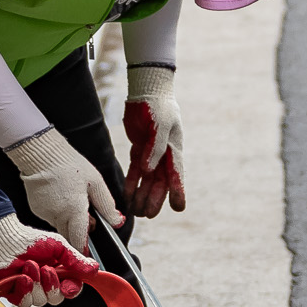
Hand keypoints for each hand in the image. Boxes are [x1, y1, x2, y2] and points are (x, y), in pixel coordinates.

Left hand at [0, 213, 100, 306]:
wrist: (6, 240)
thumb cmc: (30, 240)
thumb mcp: (59, 246)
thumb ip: (76, 260)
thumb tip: (94, 268)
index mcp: (60, 273)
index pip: (71, 289)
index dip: (71, 289)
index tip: (67, 285)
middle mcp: (46, 283)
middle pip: (56, 298)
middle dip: (51, 285)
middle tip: (46, 269)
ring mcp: (31, 289)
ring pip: (40, 300)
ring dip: (35, 284)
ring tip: (29, 265)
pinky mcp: (16, 293)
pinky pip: (24, 302)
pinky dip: (24, 290)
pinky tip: (22, 277)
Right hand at [2, 127, 117, 252]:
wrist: (40, 152)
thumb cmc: (70, 165)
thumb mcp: (95, 182)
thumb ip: (107, 205)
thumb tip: (118, 222)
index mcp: (73, 210)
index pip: (79, 239)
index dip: (85, 250)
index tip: (90, 256)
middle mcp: (57, 216)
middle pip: (70, 236)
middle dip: (79, 233)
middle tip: (88, 216)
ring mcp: (44, 213)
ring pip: (60, 227)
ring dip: (69, 222)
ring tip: (73, 200)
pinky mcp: (35, 209)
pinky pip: (50, 218)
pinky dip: (58, 214)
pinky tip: (60, 197)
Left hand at [121, 64, 185, 217]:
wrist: (147, 91)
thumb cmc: (158, 106)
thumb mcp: (160, 124)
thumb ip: (155, 147)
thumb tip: (150, 170)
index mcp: (173, 149)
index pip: (176, 174)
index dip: (178, 191)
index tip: (179, 208)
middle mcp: (164, 155)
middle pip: (160, 182)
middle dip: (155, 200)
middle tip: (148, 215)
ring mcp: (151, 154)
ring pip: (147, 180)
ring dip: (142, 195)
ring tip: (136, 211)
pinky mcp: (139, 150)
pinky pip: (135, 171)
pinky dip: (131, 184)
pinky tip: (127, 196)